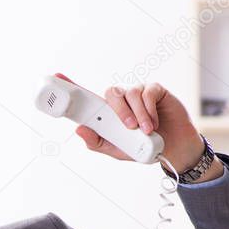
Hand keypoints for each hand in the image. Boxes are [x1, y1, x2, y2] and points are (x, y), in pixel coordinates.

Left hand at [56, 73, 217, 177]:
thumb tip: (78, 130)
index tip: (56, 78)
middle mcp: (121, 100)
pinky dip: (149, 109)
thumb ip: (97, 142)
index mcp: (108, 113)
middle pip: (111, 93)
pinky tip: (154, 122)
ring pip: (130, 93)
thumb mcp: (115, 151)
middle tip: (127, 127)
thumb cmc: (141, 149)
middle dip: (118, 110)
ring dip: (137, 114)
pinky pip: (147, 93)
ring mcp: (138, 93)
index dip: (72, 86)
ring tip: (145, 130)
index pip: (87, 97)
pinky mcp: (155, 91)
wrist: (171, 151)